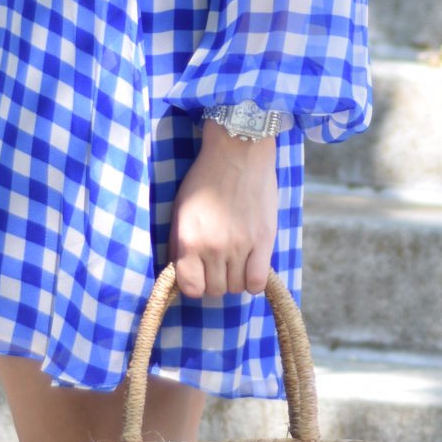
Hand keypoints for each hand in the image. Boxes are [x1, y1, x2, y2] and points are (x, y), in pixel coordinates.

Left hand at [167, 121, 278, 298]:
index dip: (194, 286)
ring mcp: (240, 246)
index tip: (199, 276)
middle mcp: (212, 248)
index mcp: (188, 240)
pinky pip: (257, 281)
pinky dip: (254, 281)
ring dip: (235, 279)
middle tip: (219, 265)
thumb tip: (179, 270)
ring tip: (236, 262)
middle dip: (216, 281)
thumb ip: (178, 242)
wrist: (238, 151)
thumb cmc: (206, 177)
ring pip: (237, 288)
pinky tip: (251, 267)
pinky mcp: (263, 241)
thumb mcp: (180, 208)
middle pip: (215, 290)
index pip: (190, 288)